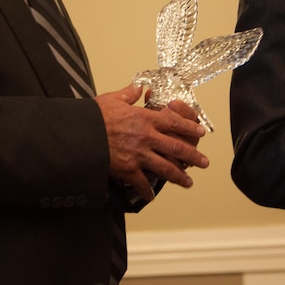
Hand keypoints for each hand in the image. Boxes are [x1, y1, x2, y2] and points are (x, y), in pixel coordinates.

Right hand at [96, 85, 208, 201]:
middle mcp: (146, 137)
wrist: (80, 134)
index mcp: (145, 119)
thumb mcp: (113, 99)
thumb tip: (138, 88)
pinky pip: (141, 183)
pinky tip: (152, 196)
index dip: (190, 127)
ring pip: (166, 168)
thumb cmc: (95, 116)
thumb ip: (128, 94)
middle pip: (177, 148)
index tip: (201, 132)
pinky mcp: (127, 169)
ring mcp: (138, 155)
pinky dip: (147, 191)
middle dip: (194, 156)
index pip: (174, 122)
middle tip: (204, 162)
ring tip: (188, 182)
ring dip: (179, 176)